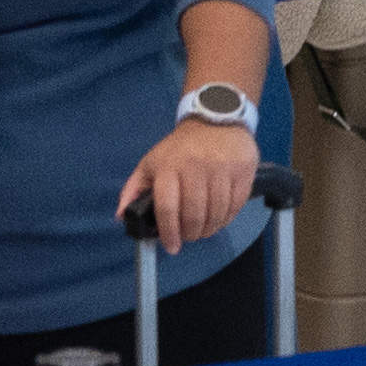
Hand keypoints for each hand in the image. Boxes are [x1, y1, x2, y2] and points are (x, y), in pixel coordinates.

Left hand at [119, 97, 258, 246]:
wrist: (215, 118)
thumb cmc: (180, 147)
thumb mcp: (151, 162)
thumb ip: (134, 189)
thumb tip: (122, 215)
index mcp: (169, 167)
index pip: (167, 208)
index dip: (169, 232)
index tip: (171, 246)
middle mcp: (195, 168)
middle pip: (194, 215)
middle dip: (190, 234)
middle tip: (189, 236)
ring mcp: (221, 169)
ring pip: (216, 214)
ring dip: (209, 229)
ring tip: (203, 229)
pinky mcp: (242, 171)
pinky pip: (235, 206)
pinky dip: (226, 219)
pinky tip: (219, 218)